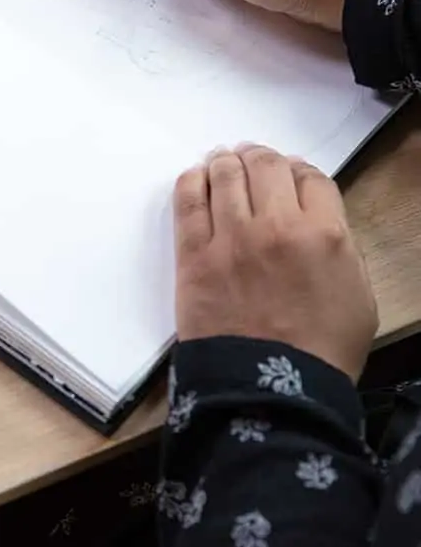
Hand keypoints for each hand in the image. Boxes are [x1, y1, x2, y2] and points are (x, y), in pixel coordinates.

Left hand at [173, 144, 376, 381]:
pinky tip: (196, 177)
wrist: (269, 389)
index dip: (300, 171)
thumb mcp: (357, 294)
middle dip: (261, 157)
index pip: (311, 177)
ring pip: (225, 174)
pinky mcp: (194, 254)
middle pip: (266, 166)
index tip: (290, 175)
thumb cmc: (321, 349)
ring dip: (225, 161)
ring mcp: (231, 238)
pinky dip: (192, 181)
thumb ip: (339, 246)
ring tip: (223, 160)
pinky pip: (188, 201)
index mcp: (325, 234)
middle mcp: (277, 226)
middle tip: (252, 159)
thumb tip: (317, 218)